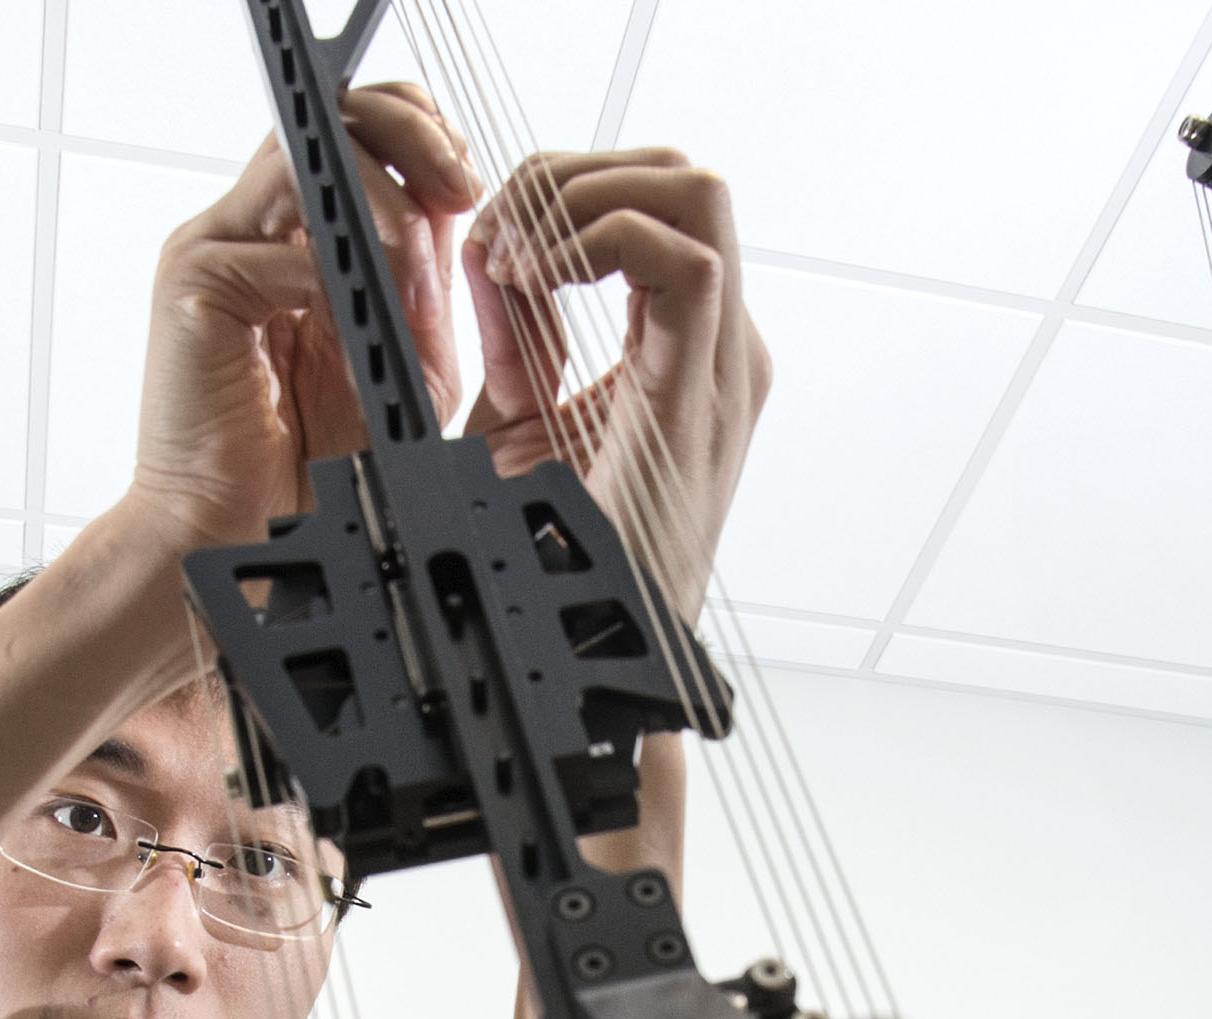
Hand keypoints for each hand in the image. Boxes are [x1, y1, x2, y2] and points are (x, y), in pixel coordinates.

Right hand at [121, 83, 477, 556]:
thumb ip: (426, 286)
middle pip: (325, 119)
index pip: (353, 133)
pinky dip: (329, 280)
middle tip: (460, 184)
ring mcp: (214, 251)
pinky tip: (359, 322)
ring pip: (298, 166)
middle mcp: (251, 228)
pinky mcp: (193, 289)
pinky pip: (271, 254)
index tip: (470, 180)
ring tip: (416, 260)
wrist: (237, 528)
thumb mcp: (402, 362)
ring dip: (375, 204)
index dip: (419, 135)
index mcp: (296, 234)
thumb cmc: (310, 461)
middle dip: (409, 136)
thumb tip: (453, 207)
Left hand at [462, 149, 770, 617]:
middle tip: (498, 229)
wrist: (582, 652)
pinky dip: (598, 238)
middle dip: (573, 173)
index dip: (565, 190)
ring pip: (694, 191)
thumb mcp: (517, 421)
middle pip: (680, 176)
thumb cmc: (556, 561)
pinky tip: (534, 279)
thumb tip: (492, 250)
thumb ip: (515, 332)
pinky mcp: (699, 395)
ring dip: (585, 194)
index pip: (654, 202)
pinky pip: (683, 259)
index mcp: (687, 348)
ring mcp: (722, 367)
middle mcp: (722, 347)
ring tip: (517, 252)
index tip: (489, 240)